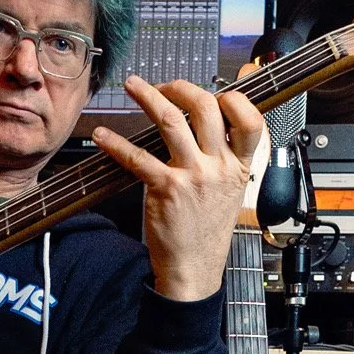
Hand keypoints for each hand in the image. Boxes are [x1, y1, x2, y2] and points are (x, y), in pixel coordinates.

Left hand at [92, 77, 263, 301]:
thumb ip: (226, 157)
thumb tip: (213, 123)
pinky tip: (104, 135)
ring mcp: (192, 176)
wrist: (194, 268)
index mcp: (238, 166)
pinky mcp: (165, 189)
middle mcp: (218, 167)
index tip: (216, 94)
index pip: (250, 120)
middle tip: (164, 86)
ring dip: (148, 97)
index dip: (234, 99)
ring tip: (133, 85)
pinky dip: (116, 143)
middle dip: (181, 88)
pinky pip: (138, 157)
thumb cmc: (207, 229)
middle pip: (205, 108)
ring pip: (172, 121)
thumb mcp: (230, 191)